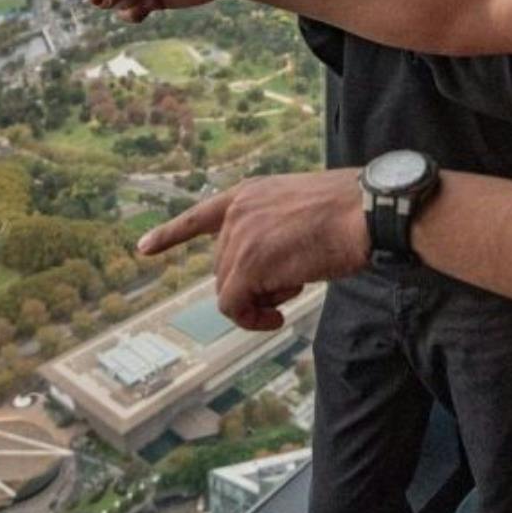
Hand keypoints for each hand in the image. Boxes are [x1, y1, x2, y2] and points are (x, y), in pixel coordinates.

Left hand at [137, 169, 369, 329]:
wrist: (368, 211)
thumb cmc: (352, 213)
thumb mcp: (303, 212)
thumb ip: (274, 232)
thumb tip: (268, 272)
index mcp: (250, 194)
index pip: (200, 215)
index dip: (170, 234)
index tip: (143, 248)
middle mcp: (237, 212)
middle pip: (224, 266)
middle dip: (254, 283)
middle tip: (293, 284)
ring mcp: (239, 237)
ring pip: (230, 288)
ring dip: (261, 298)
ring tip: (298, 285)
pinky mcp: (248, 265)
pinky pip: (234, 306)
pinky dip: (251, 318)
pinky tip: (276, 318)